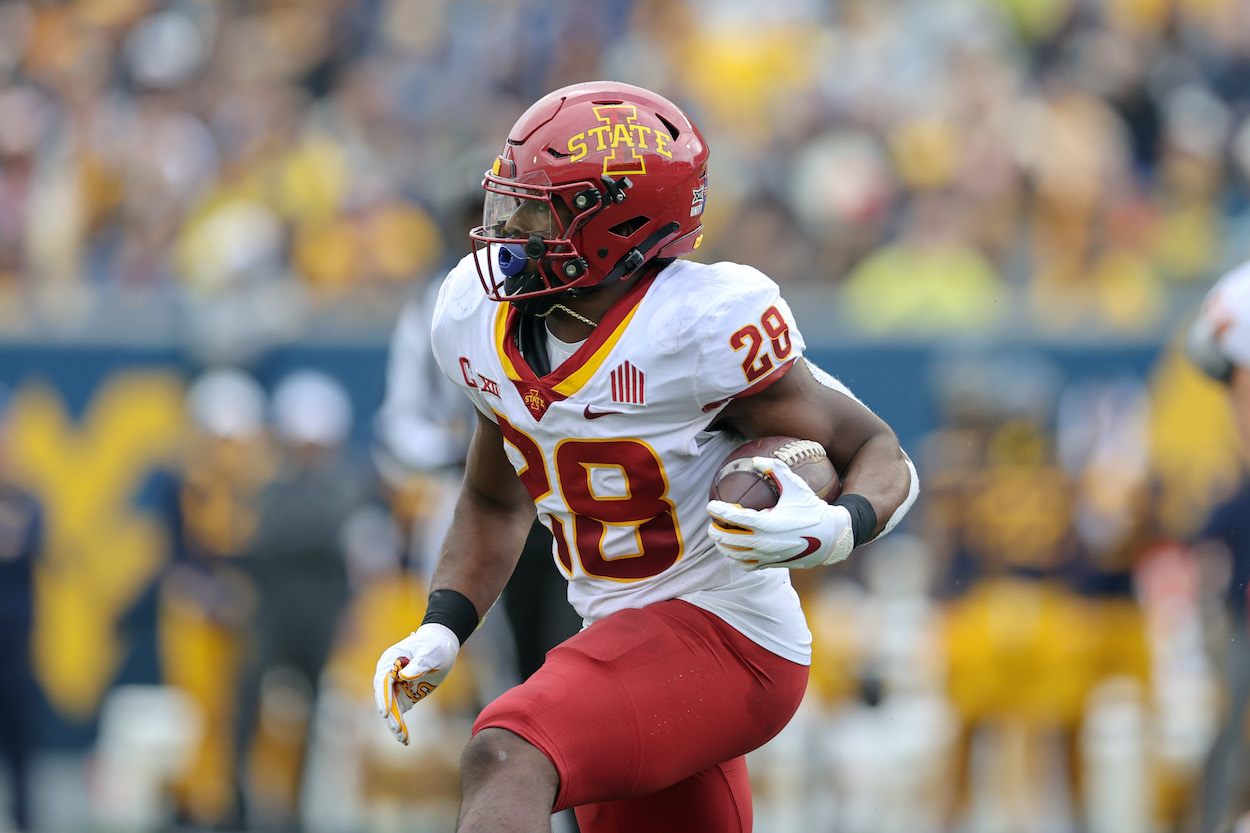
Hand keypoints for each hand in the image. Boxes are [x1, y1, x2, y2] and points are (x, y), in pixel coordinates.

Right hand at [372, 623, 459, 744]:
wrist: (441, 646)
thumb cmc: (434, 645)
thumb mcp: (430, 652)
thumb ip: (419, 663)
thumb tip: (405, 675)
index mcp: (390, 660)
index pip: (383, 681)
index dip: (383, 697)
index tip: (385, 712)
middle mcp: (388, 675)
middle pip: (384, 698)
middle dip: (390, 715)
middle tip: (398, 730)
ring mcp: (395, 686)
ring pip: (391, 708)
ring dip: (395, 724)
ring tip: (403, 739)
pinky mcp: (404, 695)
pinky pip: (399, 712)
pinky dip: (401, 725)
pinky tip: (406, 739)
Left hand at [707, 457, 854, 569]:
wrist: (831, 537)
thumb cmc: (812, 509)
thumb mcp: (795, 486)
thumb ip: (775, 469)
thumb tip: (755, 460)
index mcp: (767, 523)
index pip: (734, 518)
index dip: (719, 511)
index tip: (710, 505)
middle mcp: (765, 542)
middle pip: (730, 540)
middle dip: (716, 532)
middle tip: (711, 524)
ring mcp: (768, 555)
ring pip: (736, 555)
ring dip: (724, 547)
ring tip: (719, 538)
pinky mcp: (773, 564)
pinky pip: (748, 565)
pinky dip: (738, 559)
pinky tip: (737, 551)